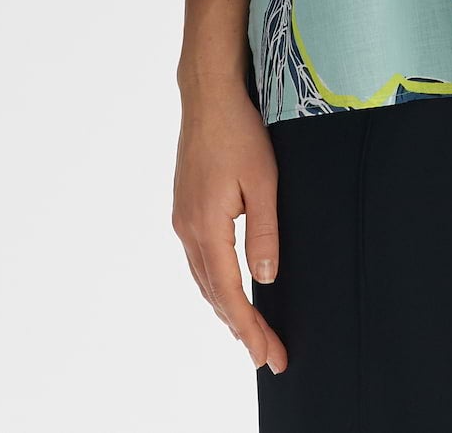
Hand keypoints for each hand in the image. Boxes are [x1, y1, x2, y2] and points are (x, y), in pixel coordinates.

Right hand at [172, 86, 288, 373]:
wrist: (207, 95)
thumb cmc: (239, 131)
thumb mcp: (263, 181)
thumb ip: (263, 232)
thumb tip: (265, 279)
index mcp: (205, 226)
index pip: (228, 293)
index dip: (249, 328)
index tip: (268, 355)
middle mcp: (187, 228)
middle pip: (213, 294)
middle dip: (241, 328)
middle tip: (268, 355)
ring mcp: (182, 217)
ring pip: (203, 278)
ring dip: (226, 308)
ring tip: (250, 334)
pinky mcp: (184, 206)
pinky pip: (199, 259)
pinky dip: (214, 283)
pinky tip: (227, 289)